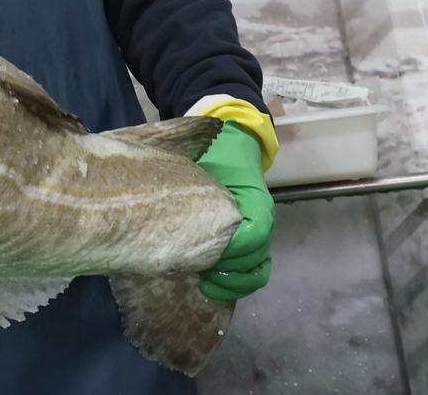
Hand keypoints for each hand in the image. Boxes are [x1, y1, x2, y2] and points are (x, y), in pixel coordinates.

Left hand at [196, 122, 272, 299]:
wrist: (232, 144)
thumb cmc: (214, 154)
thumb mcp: (202, 165)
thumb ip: (191, 188)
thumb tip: (163, 207)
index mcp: (256, 202)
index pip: (254, 237)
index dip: (231, 251)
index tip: (203, 255)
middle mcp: (264, 220)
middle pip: (254, 260)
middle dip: (225, 271)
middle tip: (195, 270)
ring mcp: (261, 233)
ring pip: (256, 271)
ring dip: (231, 282)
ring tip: (203, 281)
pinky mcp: (253, 240)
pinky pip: (254, 270)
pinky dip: (237, 281)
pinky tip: (211, 281)